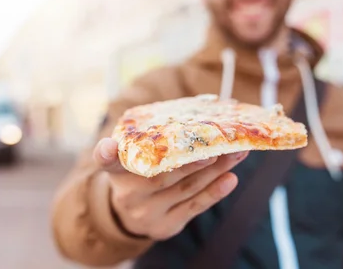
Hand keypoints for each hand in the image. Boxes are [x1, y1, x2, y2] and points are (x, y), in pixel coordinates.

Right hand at [93, 137, 247, 239]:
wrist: (131, 213)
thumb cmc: (139, 172)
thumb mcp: (134, 156)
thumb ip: (151, 139)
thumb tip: (200, 115)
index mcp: (116, 171)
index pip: (106, 161)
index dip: (106, 153)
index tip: (107, 146)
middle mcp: (128, 194)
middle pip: (162, 175)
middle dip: (192, 159)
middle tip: (216, 144)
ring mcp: (147, 213)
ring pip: (185, 189)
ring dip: (215, 170)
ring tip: (236, 153)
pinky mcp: (166, 226)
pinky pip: (194, 207)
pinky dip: (214, 192)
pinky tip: (230, 178)